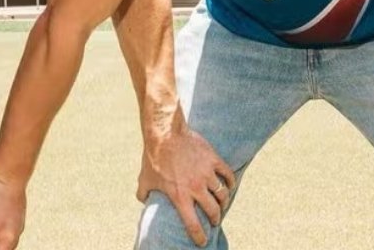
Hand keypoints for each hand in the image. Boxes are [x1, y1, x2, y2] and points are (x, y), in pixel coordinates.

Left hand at [137, 124, 234, 247]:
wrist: (165, 134)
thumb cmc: (153, 157)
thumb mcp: (144, 179)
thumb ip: (143, 193)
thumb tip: (143, 200)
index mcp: (180, 196)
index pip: (193, 224)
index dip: (199, 236)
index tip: (202, 241)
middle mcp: (196, 187)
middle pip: (213, 210)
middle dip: (215, 219)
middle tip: (214, 221)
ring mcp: (206, 173)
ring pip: (222, 194)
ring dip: (223, 202)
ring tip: (222, 204)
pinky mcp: (213, 160)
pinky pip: (228, 175)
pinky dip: (230, 183)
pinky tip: (229, 186)